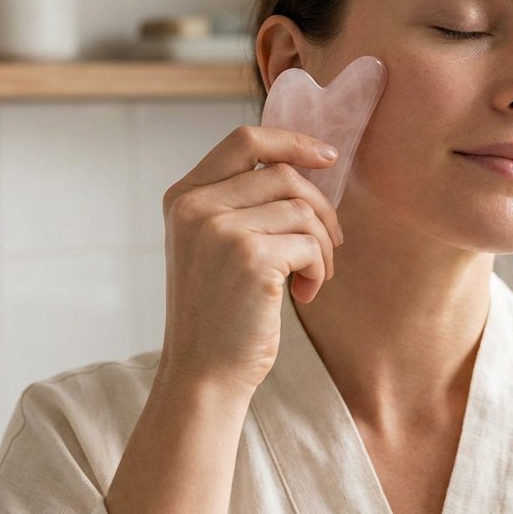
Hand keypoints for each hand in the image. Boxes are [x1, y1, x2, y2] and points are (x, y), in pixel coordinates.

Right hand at [158, 125, 342, 390]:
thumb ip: (239, 203)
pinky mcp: (250, 257)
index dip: (292, 141)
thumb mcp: (211, 246)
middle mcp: (196, 206)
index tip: (328, 156)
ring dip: (321, 246)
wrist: (202, 374)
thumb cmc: (218, 313)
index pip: (244, 139)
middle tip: (329, 245)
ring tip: (311, 278)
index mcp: (183, 196)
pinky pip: (311, 244)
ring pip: (303, 210)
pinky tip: (303, 295)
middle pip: (283, 174)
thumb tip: (304, 169)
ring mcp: (221, 229)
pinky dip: (319, 270)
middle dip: (320, 208)